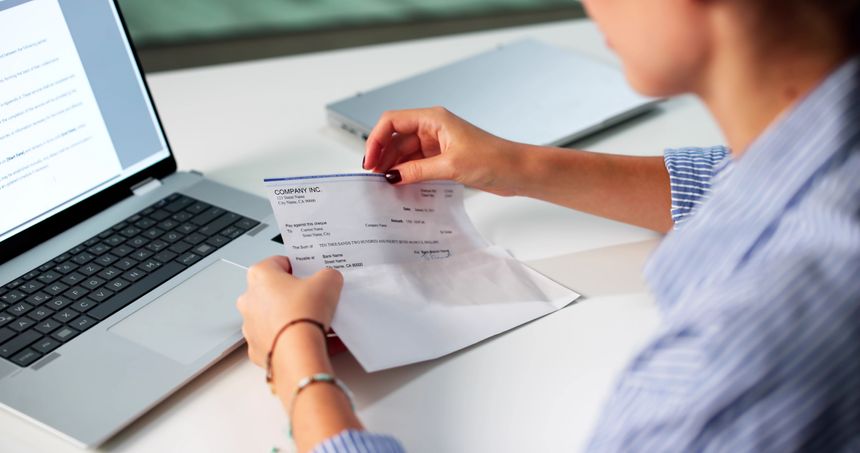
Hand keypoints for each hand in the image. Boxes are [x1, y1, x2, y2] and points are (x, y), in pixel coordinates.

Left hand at [236, 256, 342, 366]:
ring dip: (292, 318)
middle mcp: (249, 299)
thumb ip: (328, 275)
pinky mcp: (257, 348)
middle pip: (274, 291)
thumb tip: (329, 279)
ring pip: (274, 317)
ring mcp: (250, 326)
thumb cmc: (303, 315)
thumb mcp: (328, 282)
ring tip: (316, 322)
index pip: (279, 262)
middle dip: (294, 294)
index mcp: (260, 276)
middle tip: (315, 299)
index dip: (298, 267)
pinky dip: (291, 340)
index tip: (310, 274)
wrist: (297, 352)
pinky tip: (311, 340)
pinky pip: (277, 340)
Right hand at [363, 107, 523, 195]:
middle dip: (383, 156)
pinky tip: (402, 186)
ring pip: (405, 153)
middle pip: (396, 138)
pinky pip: (417, 164)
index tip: (370, 162)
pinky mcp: (443, 158)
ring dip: (394, 167)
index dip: (376, 140)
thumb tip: (392, 177)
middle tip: (374, 178)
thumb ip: (417, 171)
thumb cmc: (494, 159)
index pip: (392, 122)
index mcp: (434, 118)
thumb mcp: (450, 166)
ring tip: (386, 185)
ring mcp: (438, 143)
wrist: (517, 171)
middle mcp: (433, 128)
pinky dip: (408, 174)